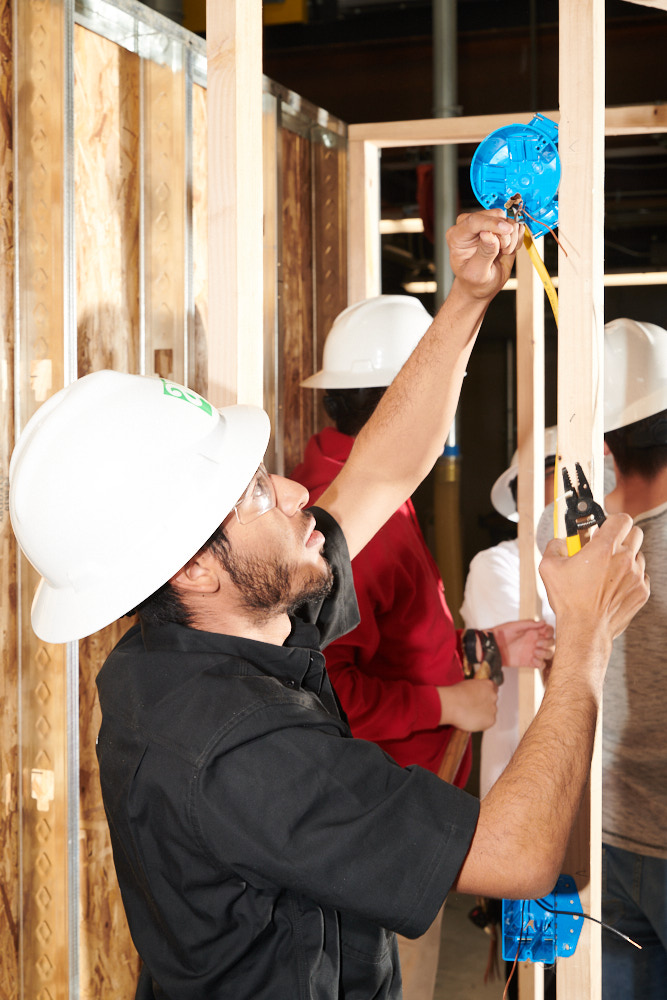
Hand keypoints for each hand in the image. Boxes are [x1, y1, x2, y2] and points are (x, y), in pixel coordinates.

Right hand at [438, 678, 497, 731]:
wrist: (452, 704)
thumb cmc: (456, 694)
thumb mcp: (467, 685)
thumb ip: (475, 690)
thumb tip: (474, 695)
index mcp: (488, 685)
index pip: (494, 689)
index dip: (486, 694)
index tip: (480, 698)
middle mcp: (493, 696)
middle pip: (492, 702)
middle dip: (484, 705)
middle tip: (473, 708)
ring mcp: (493, 709)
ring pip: (490, 713)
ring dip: (483, 714)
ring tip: (469, 715)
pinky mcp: (491, 720)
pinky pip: (487, 723)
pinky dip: (481, 723)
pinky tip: (471, 720)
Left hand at [446, 209, 523, 299]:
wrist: (482, 285)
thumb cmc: (474, 281)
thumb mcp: (477, 273)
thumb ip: (483, 254)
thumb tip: (488, 235)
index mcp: (457, 236)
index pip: (474, 221)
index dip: (492, 223)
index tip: (506, 230)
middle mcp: (470, 226)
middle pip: (495, 215)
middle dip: (504, 235)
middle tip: (502, 251)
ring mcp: (486, 224)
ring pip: (508, 219)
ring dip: (510, 238)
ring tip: (503, 252)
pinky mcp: (499, 227)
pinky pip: (515, 224)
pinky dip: (516, 237)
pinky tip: (508, 249)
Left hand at [492, 620, 554, 670]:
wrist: (492, 646)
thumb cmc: (501, 634)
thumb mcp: (515, 626)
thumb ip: (529, 624)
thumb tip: (543, 622)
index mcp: (532, 632)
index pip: (548, 631)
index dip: (550, 632)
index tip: (544, 632)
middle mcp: (534, 642)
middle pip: (551, 643)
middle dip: (548, 643)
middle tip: (538, 643)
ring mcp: (532, 652)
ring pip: (548, 654)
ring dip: (545, 653)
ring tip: (535, 651)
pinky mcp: (528, 662)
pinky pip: (541, 665)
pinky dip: (541, 663)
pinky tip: (534, 660)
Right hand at [539, 513, 648, 641]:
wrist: (585, 629)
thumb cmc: (569, 600)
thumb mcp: (549, 568)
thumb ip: (555, 546)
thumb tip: (560, 541)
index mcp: (604, 548)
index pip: (622, 519)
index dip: (612, 520)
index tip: (604, 527)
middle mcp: (625, 559)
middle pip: (635, 533)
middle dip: (621, 536)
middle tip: (606, 546)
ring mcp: (636, 576)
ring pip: (638, 555)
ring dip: (626, 557)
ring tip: (608, 570)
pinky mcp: (642, 591)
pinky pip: (642, 575)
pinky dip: (630, 577)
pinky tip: (614, 585)